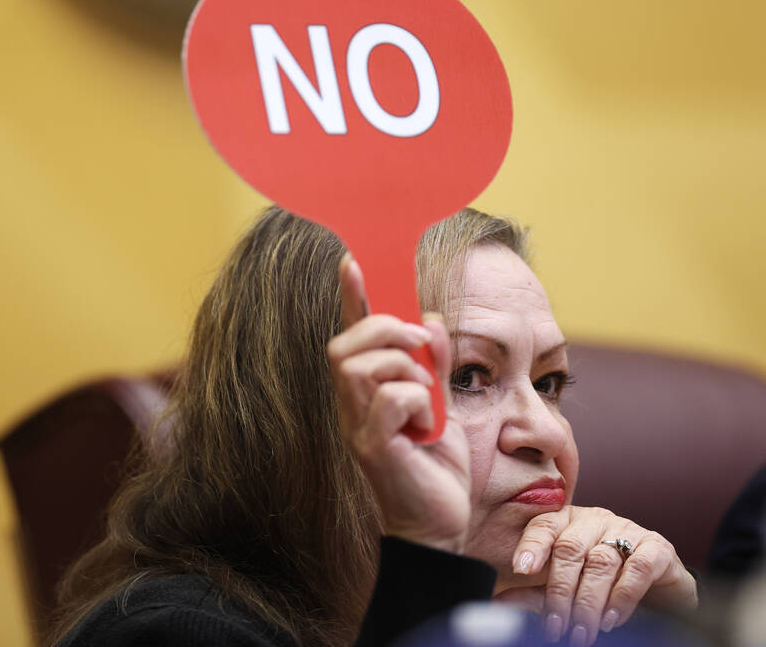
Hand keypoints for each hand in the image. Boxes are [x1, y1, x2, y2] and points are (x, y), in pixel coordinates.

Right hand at [328, 253, 471, 552]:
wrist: (440, 524)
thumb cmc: (435, 466)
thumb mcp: (440, 403)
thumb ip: (432, 364)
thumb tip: (429, 322)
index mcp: (365, 390)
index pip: (350, 333)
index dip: (350, 296)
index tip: (352, 260)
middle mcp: (351, 405)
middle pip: (344, 344)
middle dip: (384, 331)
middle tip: (420, 347)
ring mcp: (356, 427)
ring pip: (360, 367)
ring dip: (404, 369)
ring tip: (425, 397)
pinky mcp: (372, 448)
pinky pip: (390, 400)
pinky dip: (417, 402)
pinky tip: (425, 427)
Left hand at [495, 505, 697, 644]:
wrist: (660, 594)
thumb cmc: (604, 587)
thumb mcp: (566, 589)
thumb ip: (535, 594)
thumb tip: (499, 604)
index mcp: (567, 522)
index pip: (543, 526)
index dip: (531, 546)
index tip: (519, 570)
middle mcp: (594, 520)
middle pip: (570, 548)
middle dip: (560, 592)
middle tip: (557, 626)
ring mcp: (627, 530)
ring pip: (601, 561)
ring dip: (589, 601)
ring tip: (582, 630)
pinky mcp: (657, 548)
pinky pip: (638, 567)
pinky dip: (622, 596)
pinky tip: (612, 619)